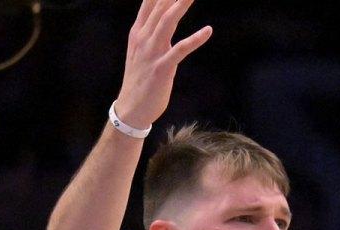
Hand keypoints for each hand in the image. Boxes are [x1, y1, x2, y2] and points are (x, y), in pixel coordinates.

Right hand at [114, 0, 212, 128]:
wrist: (132, 108)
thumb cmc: (140, 78)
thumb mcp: (142, 50)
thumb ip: (150, 30)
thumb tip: (162, 15)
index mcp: (138, 32)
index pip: (149, 2)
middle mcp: (143, 38)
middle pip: (160, 7)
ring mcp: (152, 52)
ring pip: (167, 22)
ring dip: (181, 5)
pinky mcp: (162, 68)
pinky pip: (180, 50)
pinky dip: (195, 39)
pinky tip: (208, 31)